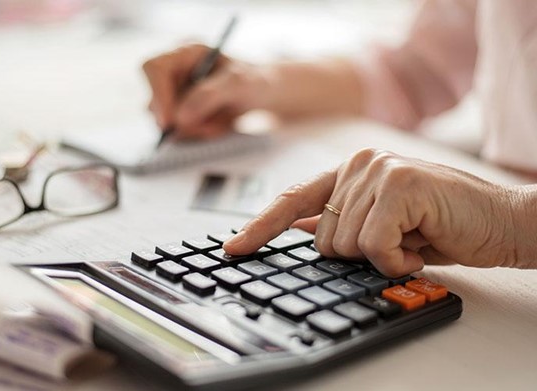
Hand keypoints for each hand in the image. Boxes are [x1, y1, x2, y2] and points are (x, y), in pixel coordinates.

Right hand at [142, 44, 271, 138]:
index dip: (158, 95)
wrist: (262, 95)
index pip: (154, 68)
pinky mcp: (178, 116)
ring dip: (194, 131)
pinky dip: (198, 137)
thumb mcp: (240, 83)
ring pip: (166, 124)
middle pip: (155, 103)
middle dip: (181, 122)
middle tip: (209, 128)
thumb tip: (180, 118)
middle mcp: (173, 73)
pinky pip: (178, 135)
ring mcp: (173, 96)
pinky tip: (217, 127)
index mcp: (185, 52)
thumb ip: (210, 95)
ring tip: (222, 123)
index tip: (170, 122)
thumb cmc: (252, 80)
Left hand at [224, 148, 522, 276]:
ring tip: (414, 239)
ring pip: (345, 245)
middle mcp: (358, 163)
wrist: (500, 221)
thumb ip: (341, 222)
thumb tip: (299, 231)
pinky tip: (422, 242)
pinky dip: (399, 259)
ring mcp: (377, 169)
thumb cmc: (442, 225)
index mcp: (350, 171)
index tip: (234, 248)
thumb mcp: (383, 225)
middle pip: (322, 237)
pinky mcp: (398, 183)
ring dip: (383, 258)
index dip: (261, 227)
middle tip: (398, 242)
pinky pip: (374, 246)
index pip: (294, 201)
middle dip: (358, 256)